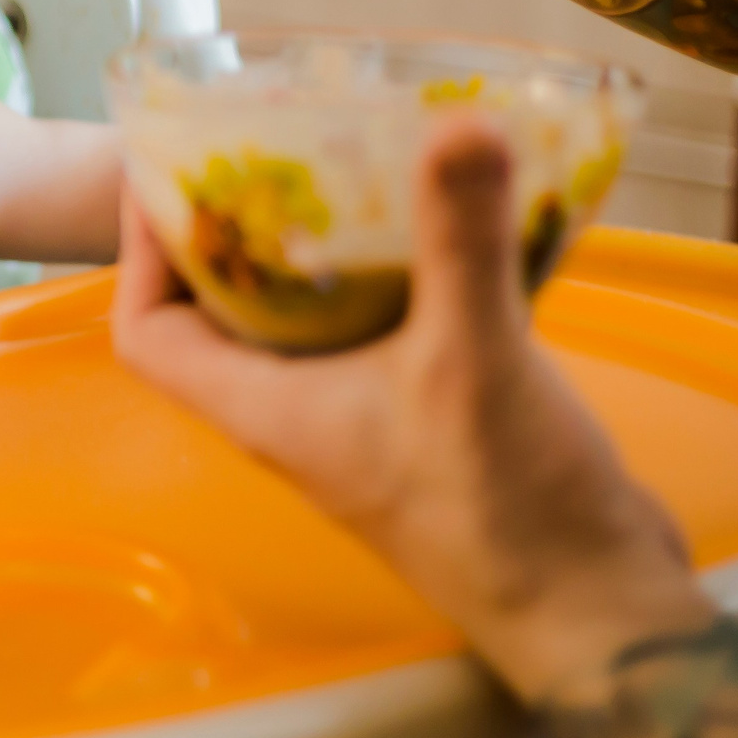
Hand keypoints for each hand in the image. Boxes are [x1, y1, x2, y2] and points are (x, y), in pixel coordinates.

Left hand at [114, 116, 714, 702]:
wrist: (599, 614)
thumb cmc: (507, 507)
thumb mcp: (472, 356)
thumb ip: (459, 240)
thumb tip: (456, 123)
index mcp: (264, 409)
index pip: (147, 333)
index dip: (138, 254)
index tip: (161, 171)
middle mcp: (299, 413)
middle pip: (224, 311)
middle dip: (232, 226)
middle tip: (263, 143)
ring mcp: (365, 417)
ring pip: (312, 315)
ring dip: (321, 243)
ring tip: (345, 158)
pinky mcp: (433, 413)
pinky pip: (389, 324)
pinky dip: (400, 268)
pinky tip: (446, 215)